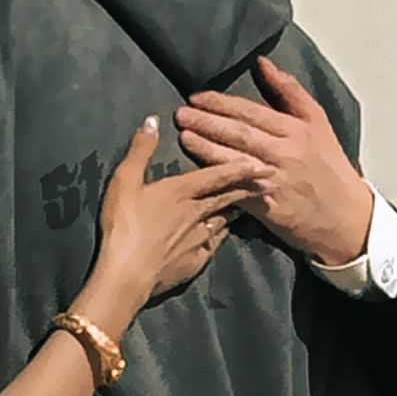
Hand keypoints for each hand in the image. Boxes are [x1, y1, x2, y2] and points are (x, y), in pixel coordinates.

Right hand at [80, 120, 247, 326]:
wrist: (127, 276)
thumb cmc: (123, 225)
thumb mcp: (124, 181)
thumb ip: (141, 150)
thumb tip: (153, 119)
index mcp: (182, 191)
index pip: (218, 175)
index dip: (241, 167)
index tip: (263, 163)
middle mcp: (197, 212)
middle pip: (229, 196)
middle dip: (251, 187)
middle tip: (273, 180)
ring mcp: (200, 239)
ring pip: (225, 220)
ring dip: (238, 209)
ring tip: (252, 203)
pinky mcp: (196, 262)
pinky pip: (214, 244)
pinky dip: (221, 234)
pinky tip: (224, 234)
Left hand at [175, 58, 375, 266]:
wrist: (347, 217)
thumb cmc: (329, 167)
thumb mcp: (318, 122)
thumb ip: (289, 92)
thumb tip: (262, 63)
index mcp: (296, 129)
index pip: (252, 112)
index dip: (221, 103)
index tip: (196, 97)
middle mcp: (285, 153)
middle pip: (240, 133)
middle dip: (207, 122)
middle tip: (181, 113)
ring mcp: (276, 180)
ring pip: (236, 160)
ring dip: (206, 148)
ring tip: (183, 136)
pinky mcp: (268, 208)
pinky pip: (237, 190)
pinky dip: (217, 179)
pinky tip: (197, 172)